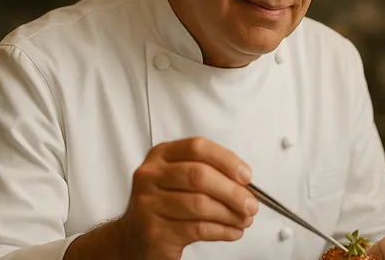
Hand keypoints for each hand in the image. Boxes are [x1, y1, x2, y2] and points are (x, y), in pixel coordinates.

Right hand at [118, 137, 257, 258]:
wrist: (133, 237)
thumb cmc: (165, 204)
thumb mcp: (179, 180)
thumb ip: (209, 174)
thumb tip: (245, 185)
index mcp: (161, 155)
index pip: (197, 147)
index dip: (226, 160)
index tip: (246, 176)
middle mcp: (151, 175)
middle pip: (199, 175)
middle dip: (232, 191)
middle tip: (251, 204)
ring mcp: (149, 203)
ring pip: (200, 204)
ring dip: (230, 214)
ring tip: (244, 220)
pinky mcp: (154, 231)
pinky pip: (197, 228)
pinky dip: (221, 231)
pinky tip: (232, 231)